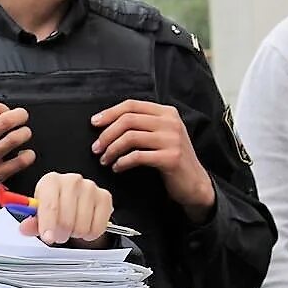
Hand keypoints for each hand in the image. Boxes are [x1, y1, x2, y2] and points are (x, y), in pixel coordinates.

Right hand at [0, 101, 35, 180]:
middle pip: (6, 120)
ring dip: (24, 133)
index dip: (2, 107)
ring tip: (24, 133)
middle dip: (19, 115)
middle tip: (22, 116)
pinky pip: (20, 162)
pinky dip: (27, 156)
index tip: (4, 111)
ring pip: (15, 138)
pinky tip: (25, 154)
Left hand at [19, 172, 112, 244]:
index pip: (50, 206)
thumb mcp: (40, 212)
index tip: (48, 238)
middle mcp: (71, 180)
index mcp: (51, 181)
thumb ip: (32, 222)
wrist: (73, 198)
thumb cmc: (55, 203)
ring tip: (71, 227)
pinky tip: (85, 226)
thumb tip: (25, 228)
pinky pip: (98, 227)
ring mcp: (90, 187)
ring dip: (75, 234)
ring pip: (82, 226)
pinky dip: (90, 233)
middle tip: (58, 233)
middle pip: (66, 219)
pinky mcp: (105, 197)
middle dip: (61, 233)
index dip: (48, 225)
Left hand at [91, 100, 214, 220]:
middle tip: (96, 148)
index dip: (109, 113)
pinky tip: (117, 168)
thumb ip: (141, 124)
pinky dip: (122, 162)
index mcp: (167, 112)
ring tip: (104, 160)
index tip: (94, 123)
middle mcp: (171, 122)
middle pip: (128, 120)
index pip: (132, 105)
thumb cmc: (170, 158)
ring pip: (130, 137)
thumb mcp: (160, 135)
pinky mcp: (171, 158)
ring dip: (111, 150)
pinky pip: (137, 156)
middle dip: (106, 134)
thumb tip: (105, 122)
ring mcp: (172, 139)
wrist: (194, 183)